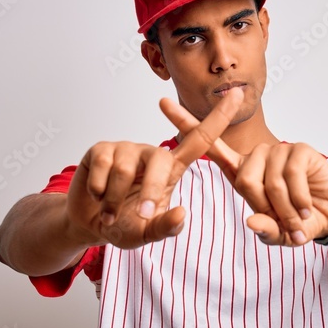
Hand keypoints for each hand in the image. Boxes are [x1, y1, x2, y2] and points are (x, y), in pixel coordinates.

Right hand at [65, 88, 243, 248]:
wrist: (89, 223)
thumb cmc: (125, 223)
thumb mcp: (147, 233)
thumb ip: (165, 228)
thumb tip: (181, 214)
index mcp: (170, 169)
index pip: (199, 140)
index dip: (219, 117)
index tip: (238, 94)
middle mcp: (151, 153)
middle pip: (160, 159)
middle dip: (150, 191)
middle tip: (141, 215)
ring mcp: (126, 148)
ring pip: (124, 170)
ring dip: (115, 200)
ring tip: (110, 213)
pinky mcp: (101, 148)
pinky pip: (103, 168)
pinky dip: (100, 192)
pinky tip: (98, 197)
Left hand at [159, 96, 327, 246]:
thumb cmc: (299, 222)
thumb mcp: (279, 234)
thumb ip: (265, 231)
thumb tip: (251, 222)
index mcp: (243, 172)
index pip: (209, 146)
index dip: (186, 124)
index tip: (163, 104)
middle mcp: (258, 158)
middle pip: (244, 179)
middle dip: (264, 208)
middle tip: (283, 222)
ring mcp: (279, 151)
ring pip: (268, 181)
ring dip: (285, 208)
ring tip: (297, 218)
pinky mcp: (300, 150)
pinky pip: (290, 176)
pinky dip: (299, 199)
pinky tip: (306, 207)